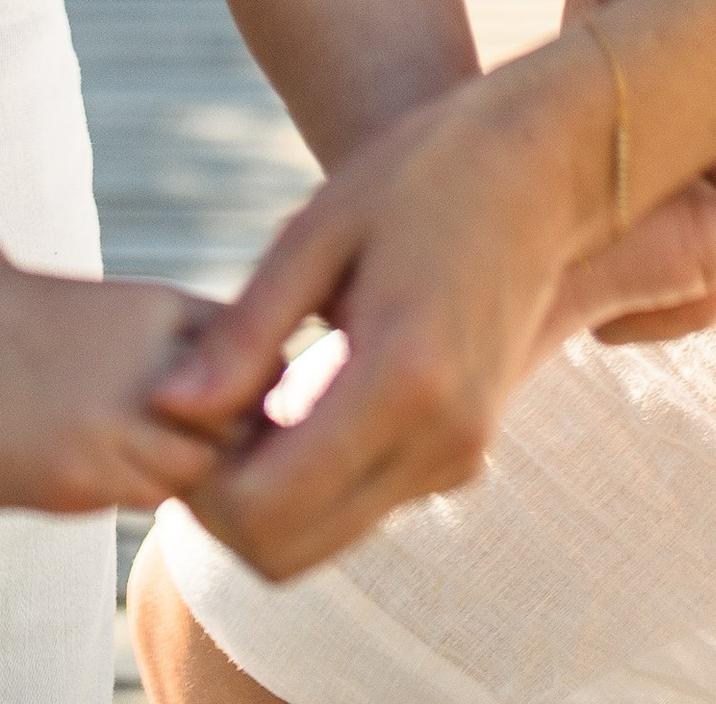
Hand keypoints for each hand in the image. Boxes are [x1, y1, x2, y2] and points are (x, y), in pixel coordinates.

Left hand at [151, 50, 715, 581]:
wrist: (548, 163)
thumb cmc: (426, 171)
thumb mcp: (318, 230)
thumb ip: (244, 331)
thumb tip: (167, 407)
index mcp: (401, 381)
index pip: (266, 509)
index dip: (198, 484)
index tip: (175, 412)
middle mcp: (440, 442)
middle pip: (289, 552)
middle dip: (222, 506)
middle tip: (198, 414)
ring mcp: (462, 456)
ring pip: (325, 541)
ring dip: (267, 496)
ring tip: (244, 395)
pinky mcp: (466, 452)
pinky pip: (365, 504)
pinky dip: (312, 480)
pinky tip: (292, 399)